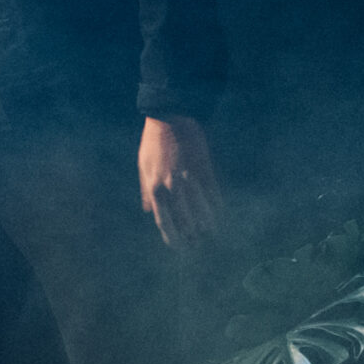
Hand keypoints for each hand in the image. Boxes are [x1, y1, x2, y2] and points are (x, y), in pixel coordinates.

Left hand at [139, 114, 222, 247]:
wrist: (170, 115)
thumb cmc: (153, 141)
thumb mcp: (143, 165)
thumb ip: (145, 190)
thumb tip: (149, 211)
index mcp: (155, 188)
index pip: (164, 222)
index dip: (173, 238)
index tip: (180, 248)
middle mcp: (172, 187)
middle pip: (185, 221)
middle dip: (192, 236)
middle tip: (198, 245)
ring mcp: (189, 179)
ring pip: (202, 211)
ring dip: (208, 224)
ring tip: (211, 233)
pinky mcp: (204, 169)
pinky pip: (213, 194)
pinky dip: (218, 206)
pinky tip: (221, 213)